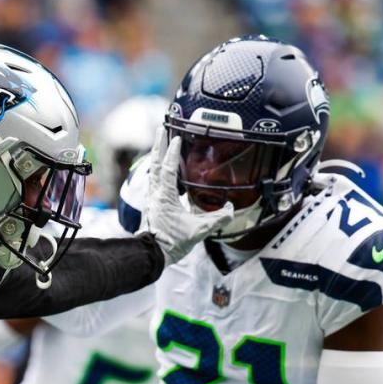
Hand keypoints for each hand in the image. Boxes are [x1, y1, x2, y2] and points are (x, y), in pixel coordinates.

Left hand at [144, 134, 233, 263]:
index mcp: (165, 196)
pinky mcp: (151, 204)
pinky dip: (157, 170)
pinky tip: (161, 169)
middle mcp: (155, 194)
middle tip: (161, 128)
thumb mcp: (197, 231)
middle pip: (155, 164)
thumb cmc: (171, 243)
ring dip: (157, 156)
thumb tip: (231, 210)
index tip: (176, 136)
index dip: (172, 152)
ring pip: (153, 171)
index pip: (169, 169)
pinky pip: (153, 181)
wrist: (152, 255)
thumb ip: (216, 220)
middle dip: (158, 145)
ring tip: (161, 143)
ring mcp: (152, 198)